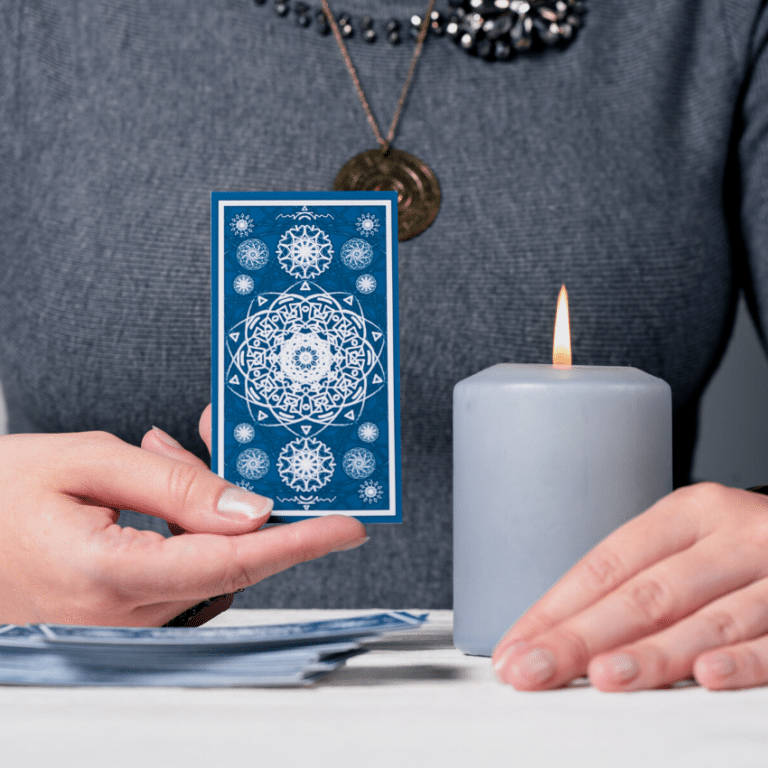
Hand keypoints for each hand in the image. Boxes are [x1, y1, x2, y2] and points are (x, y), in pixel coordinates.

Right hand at [0, 413, 365, 625]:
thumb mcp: (87, 463)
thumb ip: (176, 487)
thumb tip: (248, 509)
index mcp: (113, 574)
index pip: (235, 561)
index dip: (301, 541)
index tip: (347, 525)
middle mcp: (126, 608)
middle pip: (229, 556)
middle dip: (247, 496)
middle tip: (234, 440)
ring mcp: (126, 613)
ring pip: (210, 556)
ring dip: (210, 501)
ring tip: (173, 450)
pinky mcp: (126, 604)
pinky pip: (184, 562)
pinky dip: (188, 518)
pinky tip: (162, 480)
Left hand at [492, 482, 767, 691]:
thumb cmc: (749, 551)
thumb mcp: (697, 544)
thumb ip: (644, 580)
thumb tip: (563, 633)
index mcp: (687, 514)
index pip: (606, 564)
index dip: (557, 608)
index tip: (516, 645)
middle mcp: (730, 533)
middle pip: (643, 591)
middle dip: (581, 637)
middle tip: (532, 670)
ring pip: (706, 616)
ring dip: (653, 652)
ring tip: (604, 677)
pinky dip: (743, 657)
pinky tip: (707, 675)